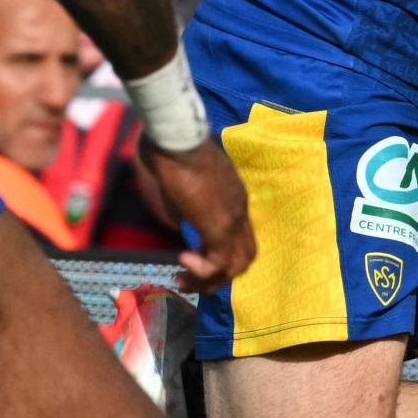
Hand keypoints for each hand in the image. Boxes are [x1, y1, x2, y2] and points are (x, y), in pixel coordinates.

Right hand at [139, 136, 255, 292]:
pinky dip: (202, 271)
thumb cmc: (172, 151)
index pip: (239, 236)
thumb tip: (178, 224)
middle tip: (191, 279)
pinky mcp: (218, 225)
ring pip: (237, 264)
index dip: (220, 253)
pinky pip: (219, 262)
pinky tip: (182, 262)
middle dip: (220, 274)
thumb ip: (181, 208)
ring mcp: (233, 218)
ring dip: (211, 280)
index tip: (194, 257)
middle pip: (245, 255)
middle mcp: (239, 209)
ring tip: (184, 281)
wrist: (177, 137)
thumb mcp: (176, 185)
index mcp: (233, 198)